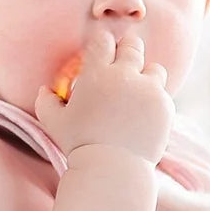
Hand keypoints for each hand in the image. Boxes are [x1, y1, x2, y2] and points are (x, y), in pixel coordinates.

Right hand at [33, 27, 174, 164]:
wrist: (113, 170)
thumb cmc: (79, 144)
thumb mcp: (53, 122)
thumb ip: (45, 101)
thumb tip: (45, 89)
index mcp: (96, 73)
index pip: (104, 40)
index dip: (103, 44)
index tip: (103, 52)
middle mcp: (124, 75)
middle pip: (133, 45)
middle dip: (128, 50)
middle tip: (124, 63)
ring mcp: (148, 90)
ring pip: (154, 68)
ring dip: (146, 74)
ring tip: (138, 89)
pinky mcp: (164, 107)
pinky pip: (164, 93)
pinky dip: (155, 99)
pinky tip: (145, 112)